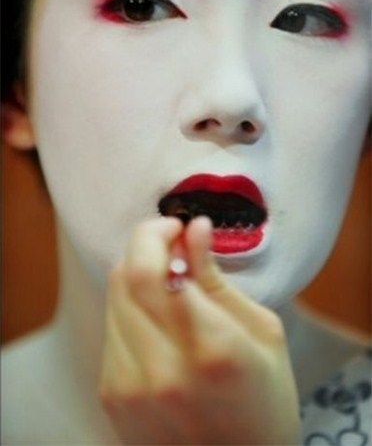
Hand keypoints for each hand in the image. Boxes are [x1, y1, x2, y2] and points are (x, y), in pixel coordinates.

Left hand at [99, 216, 300, 444]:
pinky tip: (156, 314)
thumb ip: (220, 280)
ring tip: (166, 275)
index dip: (164, 234)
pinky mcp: (112, 395)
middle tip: (168, 236)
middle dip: (145, 242)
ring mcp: (131, 386)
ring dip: (137, 272)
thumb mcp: (263, 334)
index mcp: (214, 351)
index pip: (161, 270)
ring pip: (114, 295)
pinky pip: (112, 325)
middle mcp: (164, 370)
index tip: (180, 227)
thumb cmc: (264, 402)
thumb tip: (197, 229)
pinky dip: (131, 305)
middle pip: (127, 276)